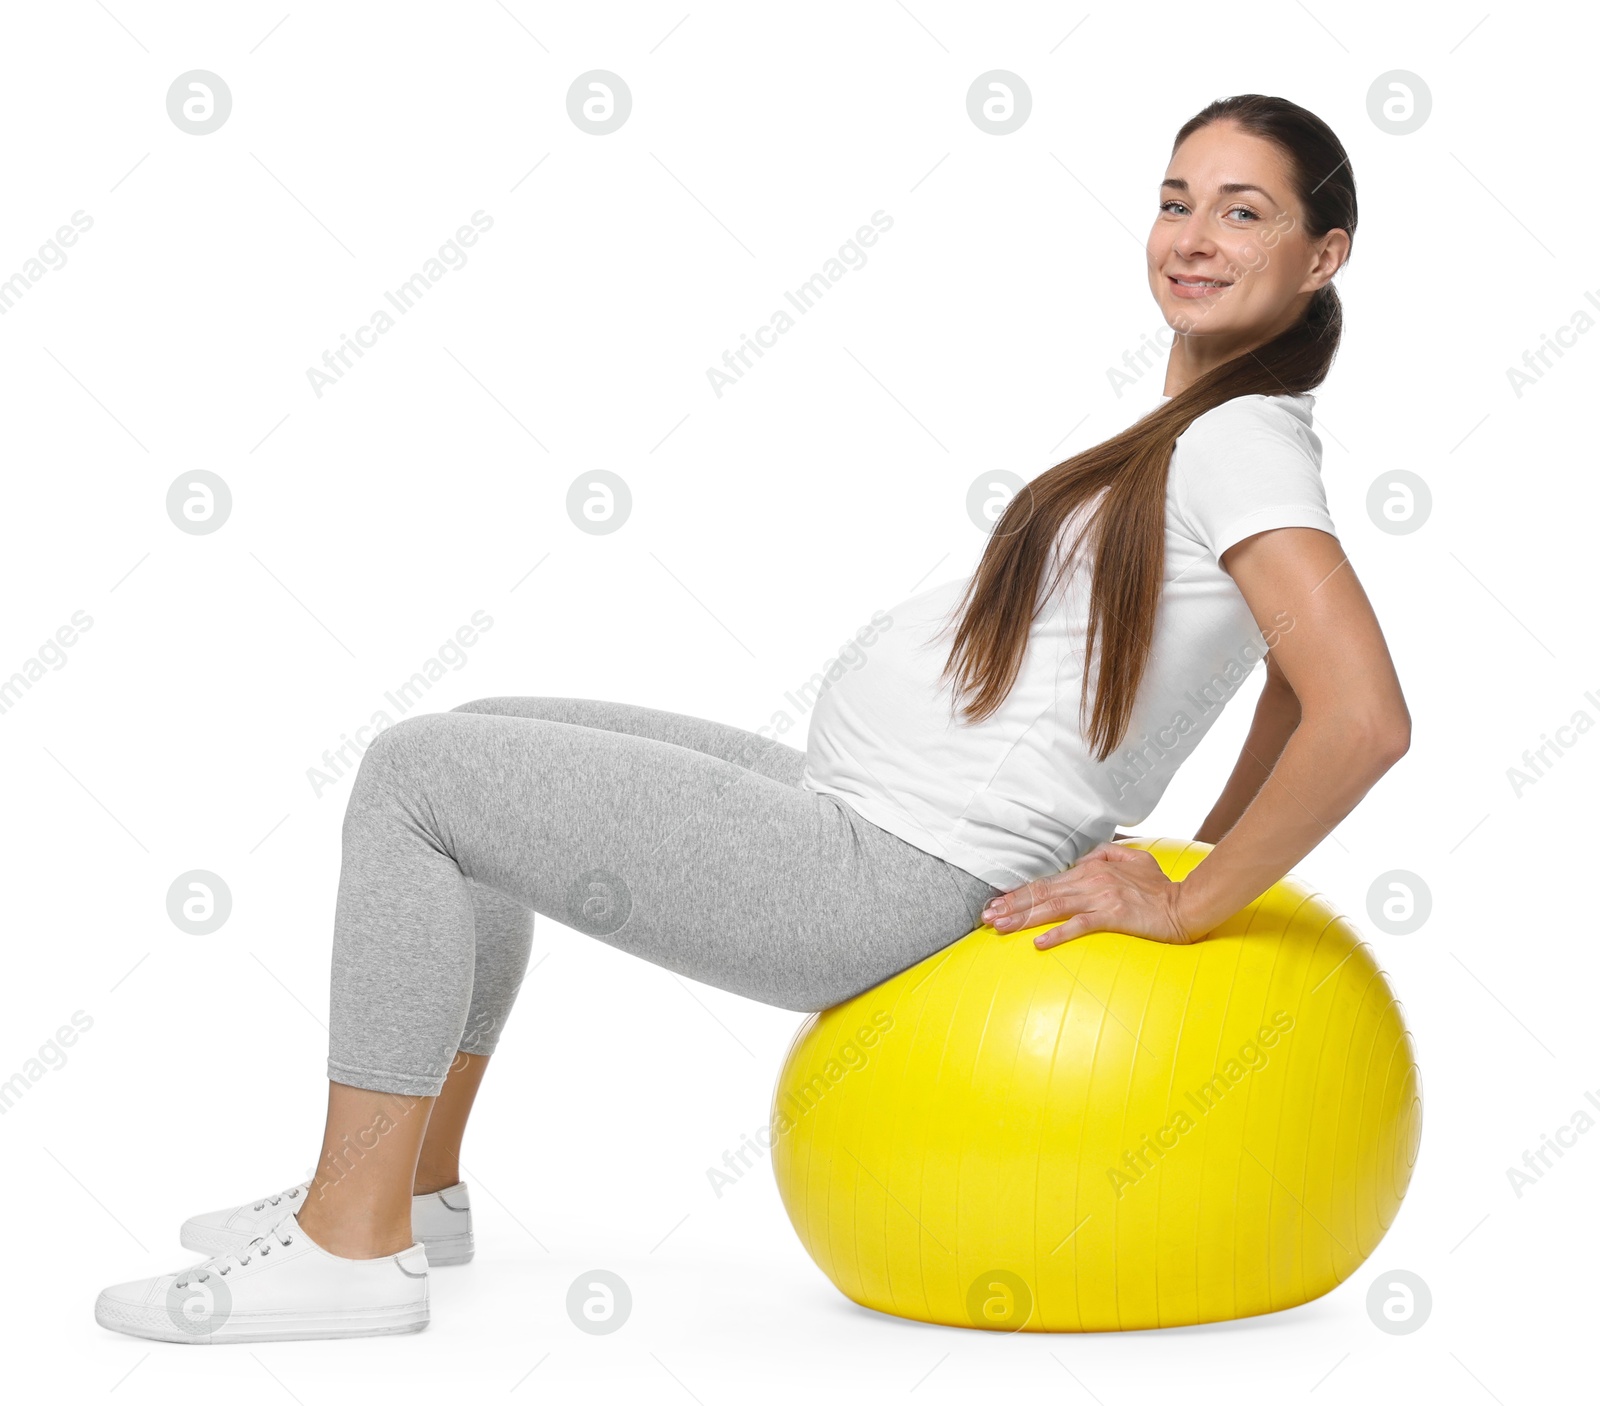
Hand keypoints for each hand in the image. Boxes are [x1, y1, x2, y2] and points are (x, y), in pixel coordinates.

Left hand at [980, 843, 1200, 948]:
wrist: (1186, 905)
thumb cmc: (1160, 887)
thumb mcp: (1134, 859)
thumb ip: (1107, 854)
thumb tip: (1083, 857)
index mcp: (1092, 868)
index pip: (1047, 881)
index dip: (1020, 892)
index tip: (997, 902)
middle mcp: (1091, 880)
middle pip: (1043, 893)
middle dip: (1011, 905)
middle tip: (986, 916)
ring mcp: (1101, 898)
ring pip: (1053, 907)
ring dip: (1023, 918)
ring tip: (1000, 926)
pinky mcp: (1113, 916)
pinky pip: (1079, 926)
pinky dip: (1057, 934)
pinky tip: (1038, 943)